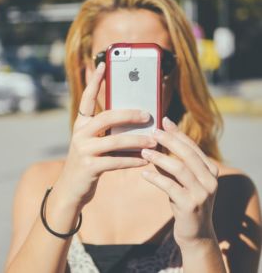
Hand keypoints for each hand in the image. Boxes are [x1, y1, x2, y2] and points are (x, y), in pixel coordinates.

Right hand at [55, 63, 156, 208]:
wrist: (71, 189)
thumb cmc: (88, 162)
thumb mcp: (94, 143)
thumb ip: (109, 132)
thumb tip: (137, 124)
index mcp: (81, 124)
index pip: (87, 98)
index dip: (94, 81)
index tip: (103, 64)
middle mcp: (79, 133)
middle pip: (107, 117)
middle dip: (130, 114)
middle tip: (148, 114)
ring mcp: (83, 150)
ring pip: (115, 140)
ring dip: (138, 141)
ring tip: (153, 140)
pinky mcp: (89, 167)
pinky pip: (116, 161)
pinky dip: (133, 160)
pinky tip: (145, 159)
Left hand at [141, 117, 218, 248]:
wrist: (196, 233)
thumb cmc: (186, 201)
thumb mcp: (182, 181)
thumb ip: (172, 164)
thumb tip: (154, 144)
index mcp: (210, 170)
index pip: (193, 146)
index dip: (178, 132)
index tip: (164, 120)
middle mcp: (210, 180)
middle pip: (187, 154)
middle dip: (169, 140)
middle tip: (152, 132)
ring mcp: (202, 193)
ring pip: (179, 168)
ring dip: (159, 158)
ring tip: (144, 152)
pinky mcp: (190, 205)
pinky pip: (170, 186)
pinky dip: (155, 178)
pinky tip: (143, 174)